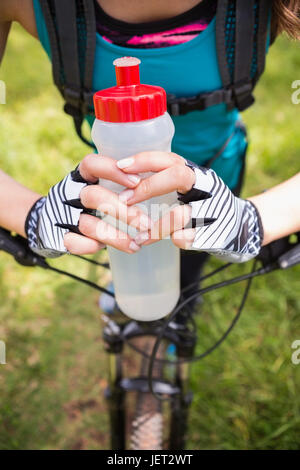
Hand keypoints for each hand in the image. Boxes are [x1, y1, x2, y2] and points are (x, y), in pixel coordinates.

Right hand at [25, 154, 151, 256]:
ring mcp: (61, 215)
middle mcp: (69, 193)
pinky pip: (74, 242)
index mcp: (81, 176)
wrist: (50, 222)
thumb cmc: (87, 203)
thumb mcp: (99, 186)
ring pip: (88, 224)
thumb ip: (119, 186)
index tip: (137, 181)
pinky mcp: (57, 236)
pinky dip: (91, 246)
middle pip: (93, 196)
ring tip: (136, 245)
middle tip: (146, 223)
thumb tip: (159, 185)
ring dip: (114, 236)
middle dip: (122, 211)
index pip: (92, 165)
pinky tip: (105, 249)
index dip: (112, 170)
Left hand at [117, 152, 262, 261]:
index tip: (121, 167)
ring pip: (179, 215)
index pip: (170, 159)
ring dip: (155, 227)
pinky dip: (170, 241)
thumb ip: (164, 180)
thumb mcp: (189, 187)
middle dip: (148, 187)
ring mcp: (212, 210)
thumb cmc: (203, 204)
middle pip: (177, 176)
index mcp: (196, 173)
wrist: (239, 227)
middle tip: (125, 200)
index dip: (145, 160)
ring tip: (140, 236)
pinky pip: (185, 238)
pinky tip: (161, 242)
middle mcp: (206, 187)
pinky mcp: (214, 233)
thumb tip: (122, 178)